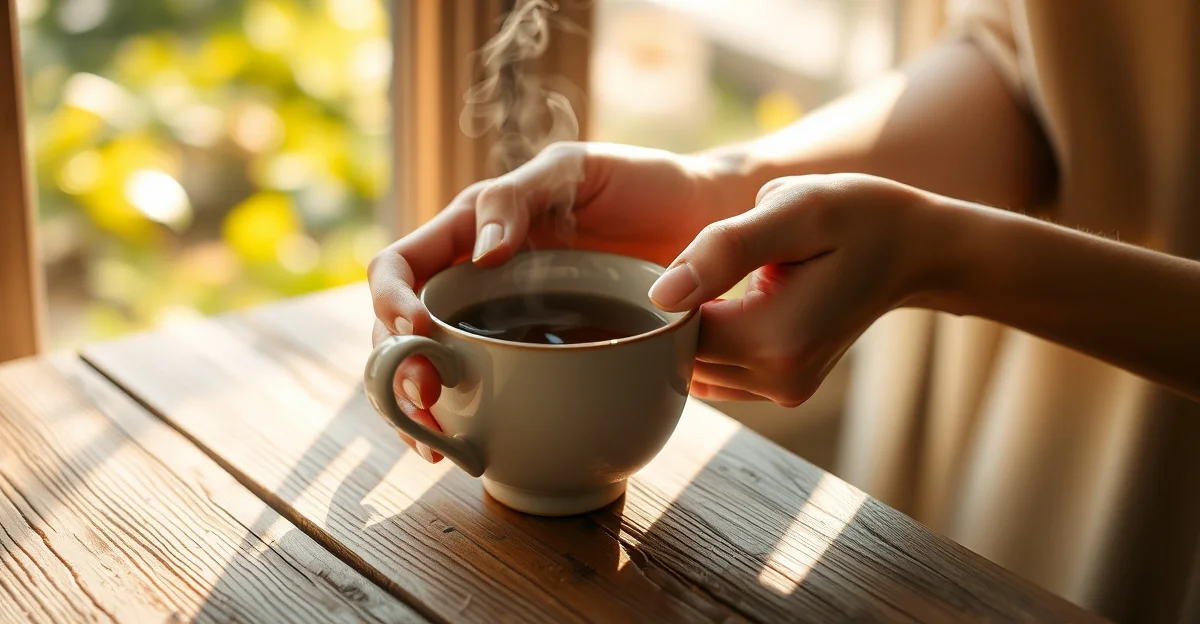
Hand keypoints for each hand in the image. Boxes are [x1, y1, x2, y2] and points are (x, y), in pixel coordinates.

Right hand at [369, 142, 723, 460]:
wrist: (707, 222)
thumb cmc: (642, 183)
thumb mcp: (576, 170)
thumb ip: (519, 197)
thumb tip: (480, 255)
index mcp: (473, 231)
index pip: (401, 266)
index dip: (390, 300)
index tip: (417, 332)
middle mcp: (478, 283)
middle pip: (401, 333)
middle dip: (396, 373)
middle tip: (425, 406)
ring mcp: (508, 327)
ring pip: (436, 373)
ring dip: (421, 414)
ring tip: (436, 447)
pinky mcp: (543, 361)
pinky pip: (494, 394)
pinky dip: (472, 424)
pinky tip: (473, 449)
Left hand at [649, 173, 944, 405]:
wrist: (913, 248)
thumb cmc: (857, 216)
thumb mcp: (792, 210)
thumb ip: (725, 249)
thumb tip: (662, 295)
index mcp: (775, 341)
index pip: (674, 335)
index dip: (662, 297)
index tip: (682, 257)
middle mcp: (779, 380)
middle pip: (682, 357)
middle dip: (676, 314)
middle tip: (696, 261)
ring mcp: (784, 391)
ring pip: (696, 368)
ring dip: (692, 329)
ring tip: (713, 279)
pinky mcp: (785, 388)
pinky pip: (719, 372)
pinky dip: (712, 342)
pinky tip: (725, 302)